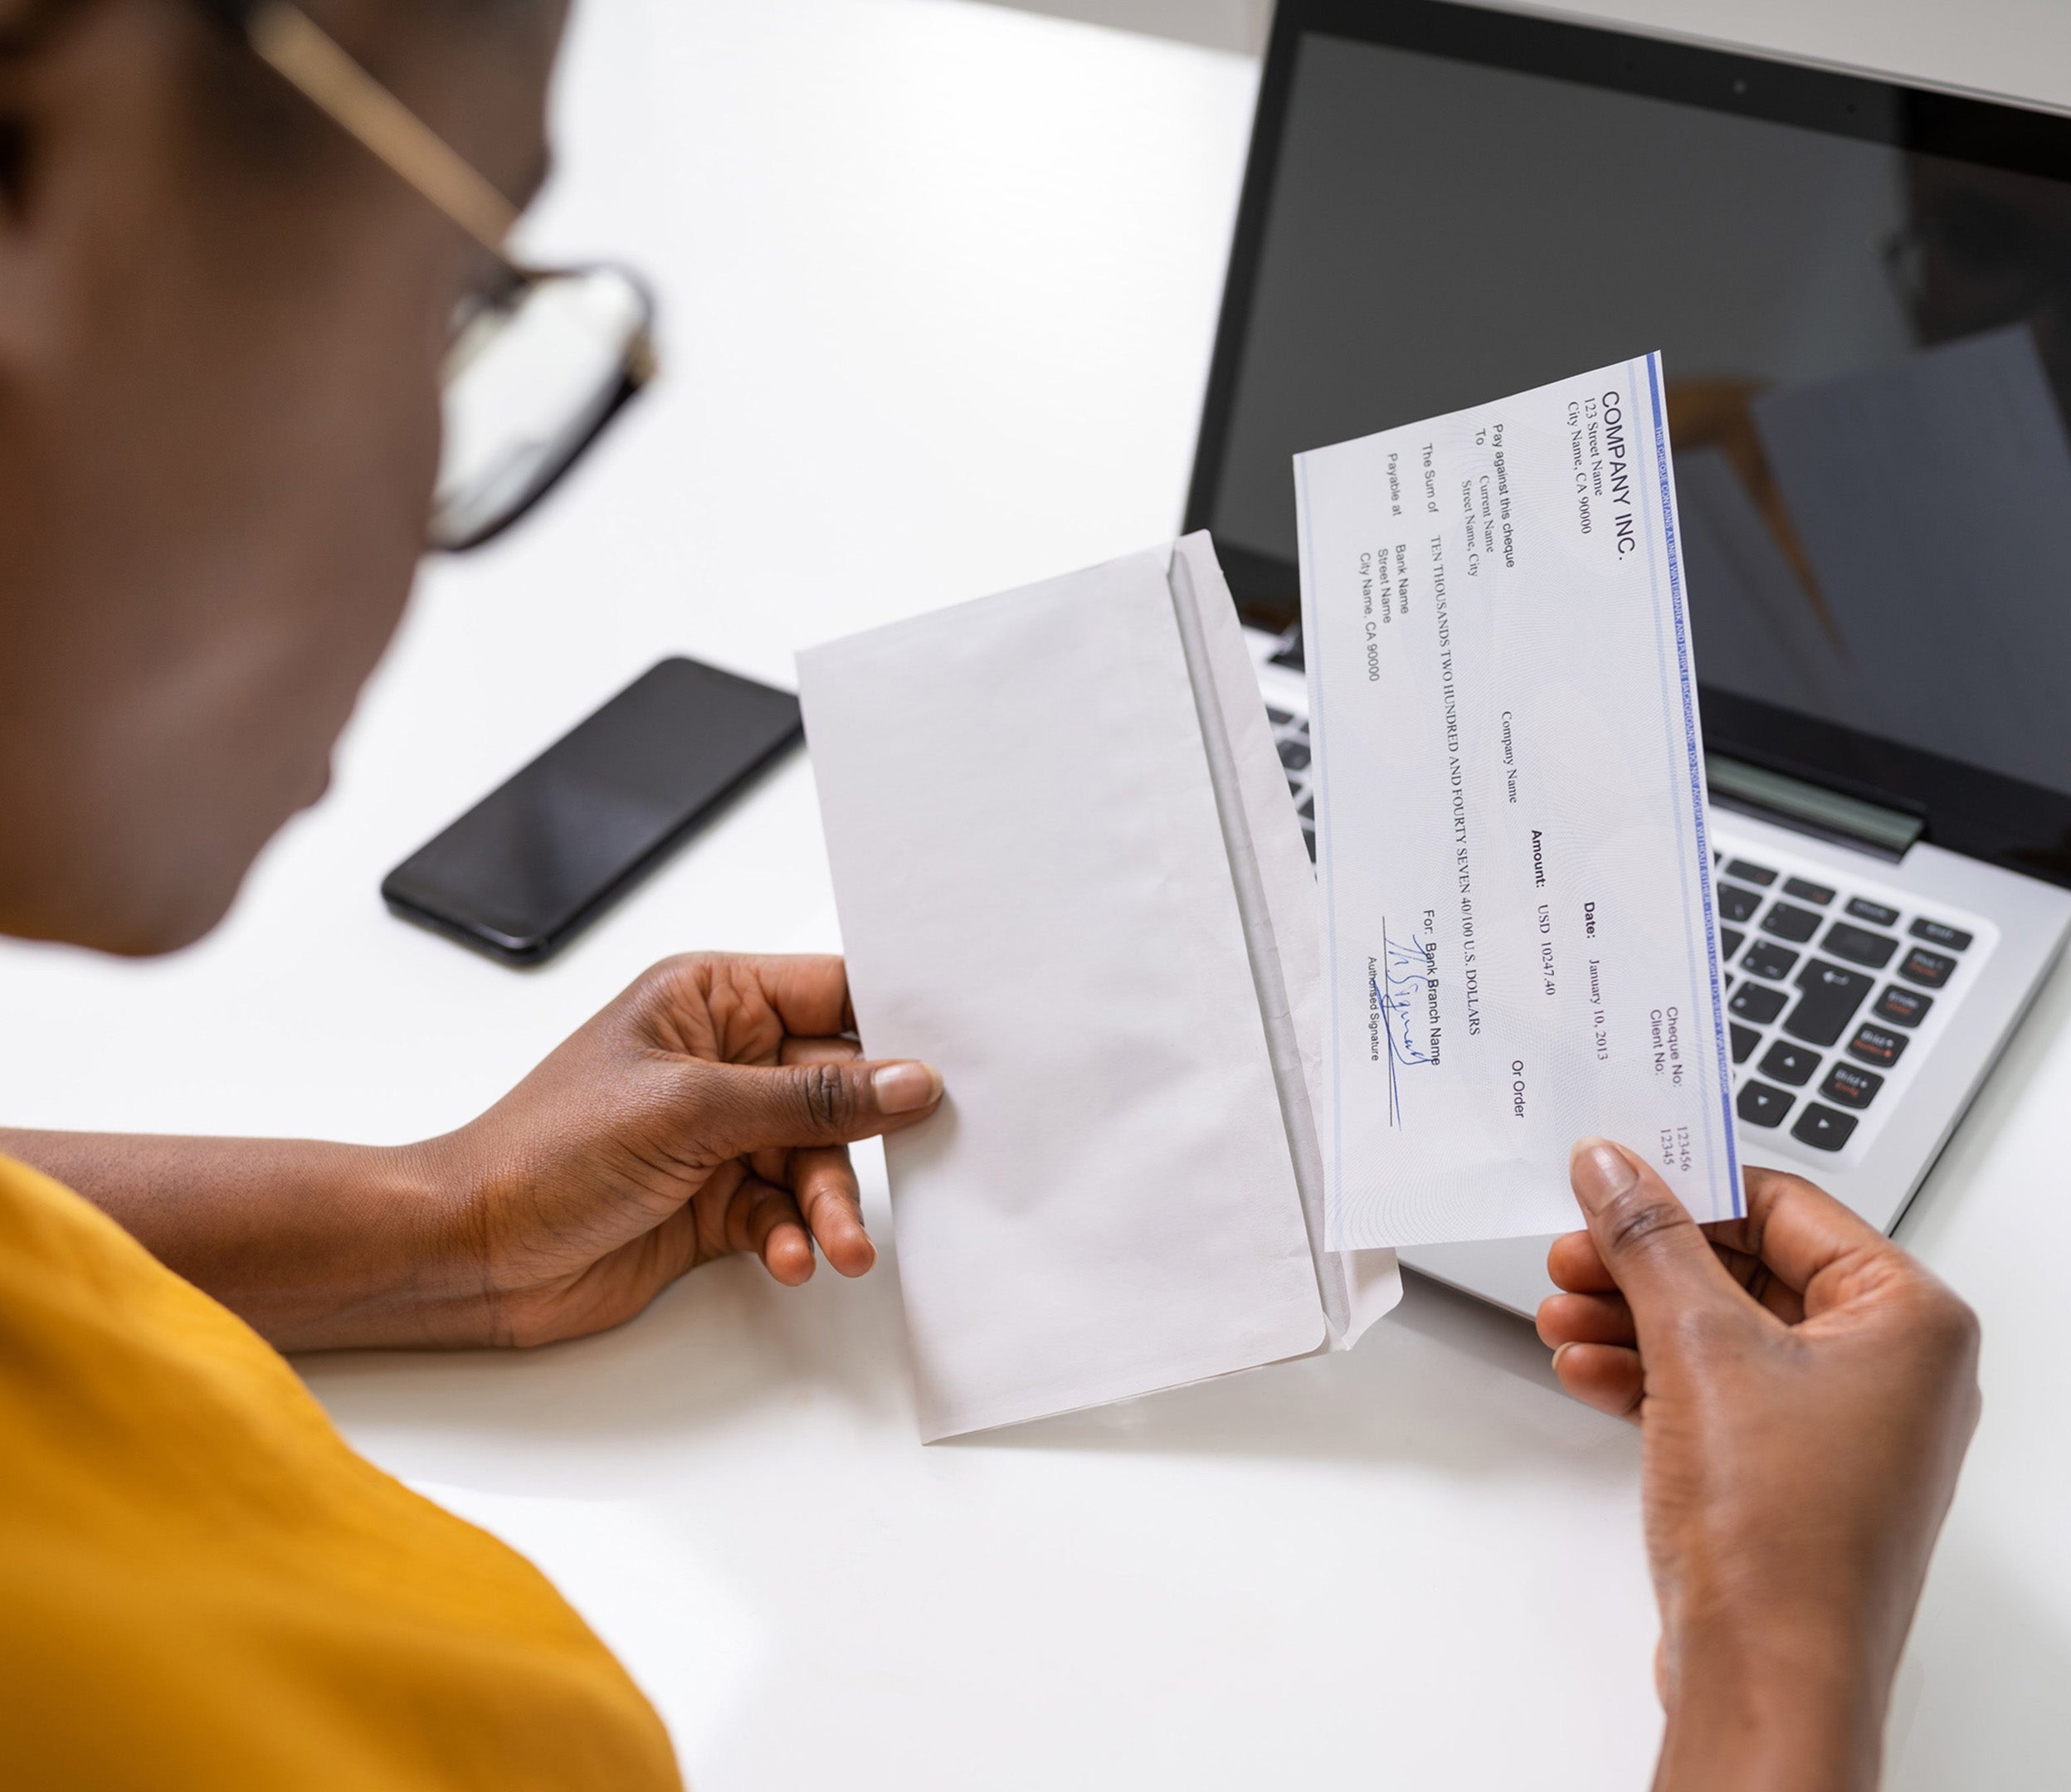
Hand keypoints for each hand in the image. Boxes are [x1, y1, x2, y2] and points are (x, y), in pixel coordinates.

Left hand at [412, 953, 941, 1347]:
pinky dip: (790, 1237)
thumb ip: (810, 1098)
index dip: (894, 1026)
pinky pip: (783, 1212)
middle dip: (863, 1140)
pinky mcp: (713, 1200)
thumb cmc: (545, 1151)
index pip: (831, 994)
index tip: (951, 1063)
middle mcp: (721, 1060)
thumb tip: (908, 1081)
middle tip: (902, 1175)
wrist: (470, 1253)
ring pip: (816, 1160)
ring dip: (829, 1205)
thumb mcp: (692, 1110)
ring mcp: (717, 1134)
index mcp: (710, 999)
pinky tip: (783, 1257)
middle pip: (838, 1088)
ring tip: (835, 1245)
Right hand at [1537, 1141, 1979, 1791]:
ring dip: (1631, 1318)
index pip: (1783, 1203)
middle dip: (1643, 1264)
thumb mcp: (1698, 1346)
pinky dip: (1648, 1375)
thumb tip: (1616, 1167)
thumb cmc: (1782, 1534)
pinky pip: (1715, 1391)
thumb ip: (1649, 1239)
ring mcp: (1842, 1425)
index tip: (1609, 1180)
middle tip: (1571, 1254)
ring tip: (1561, 1318)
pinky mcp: (1791, 1471)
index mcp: (1908, 1318)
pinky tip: (1587, 1371)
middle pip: (1746, 1267)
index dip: (1686, 1188)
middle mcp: (1891, 1367)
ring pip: (1720, 1332)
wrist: (1767, 1677)